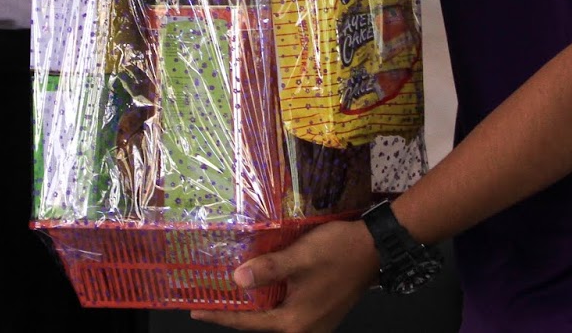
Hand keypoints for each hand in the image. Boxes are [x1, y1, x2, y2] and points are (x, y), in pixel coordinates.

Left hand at [191, 218, 378, 332]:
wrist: (376, 248)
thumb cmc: (339, 251)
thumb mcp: (300, 257)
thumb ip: (268, 269)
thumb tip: (236, 280)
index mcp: (295, 322)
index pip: (248, 322)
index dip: (220, 315)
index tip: (195, 310)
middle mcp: (304, 329)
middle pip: (260, 324)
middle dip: (235, 312)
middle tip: (208, 300)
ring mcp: (314, 323)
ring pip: (273, 318)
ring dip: (253, 307)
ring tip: (229, 295)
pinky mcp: (321, 312)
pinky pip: (287, 312)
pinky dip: (270, 302)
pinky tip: (262, 288)